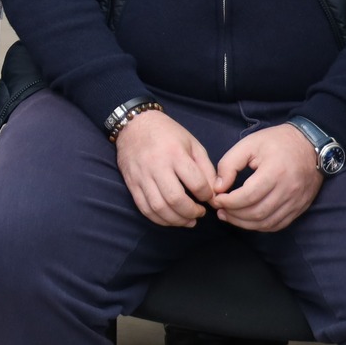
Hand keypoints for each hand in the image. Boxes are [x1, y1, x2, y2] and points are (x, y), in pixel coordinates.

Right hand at [114, 109, 216, 226]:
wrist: (133, 124)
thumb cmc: (167, 133)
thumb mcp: (192, 143)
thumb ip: (206, 168)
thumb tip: (214, 193)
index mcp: (175, 153)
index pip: (196, 184)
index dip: (207, 196)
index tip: (209, 197)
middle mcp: (157, 166)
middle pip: (175, 199)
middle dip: (191, 212)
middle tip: (199, 213)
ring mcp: (141, 176)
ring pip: (159, 207)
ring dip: (176, 220)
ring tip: (187, 220)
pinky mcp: (131, 183)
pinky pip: (144, 208)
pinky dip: (158, 219)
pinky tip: (170, 219)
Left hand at [211, 124, 323, 231]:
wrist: (311, 145)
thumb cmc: (277, 142)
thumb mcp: (249, 144)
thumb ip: (229, 164)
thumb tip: (218, 187)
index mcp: (274, 172)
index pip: (248, 196)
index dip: (229, 202)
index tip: (216, 199)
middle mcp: (288, 190)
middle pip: (257, 213)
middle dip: (234, 215)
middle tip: (220, 210)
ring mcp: (296, 202)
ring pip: (267, 222)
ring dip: (245, 223)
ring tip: (229, 216)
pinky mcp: (300, 208)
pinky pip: (279, 224)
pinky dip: (261, 225)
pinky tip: (247, 220)